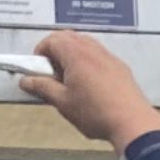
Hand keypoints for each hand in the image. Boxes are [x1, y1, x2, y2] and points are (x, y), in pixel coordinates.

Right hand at [16, 30, 159, 151]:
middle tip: (51, 72)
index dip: (40, 52)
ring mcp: (108, 57)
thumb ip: (42, 88)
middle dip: (55, 51)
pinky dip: (88, 62)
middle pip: (68, 37)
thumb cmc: (98, 113)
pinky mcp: (119, 67)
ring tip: (69, 80)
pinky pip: (99, 55)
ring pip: (85, 44)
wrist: (131, 122)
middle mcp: (92, 50)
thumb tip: (28, 81)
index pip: (52, 40)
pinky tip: (88, 84)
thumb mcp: (63, 102)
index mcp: (75, 54)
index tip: (37, 67)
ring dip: (72, 55)